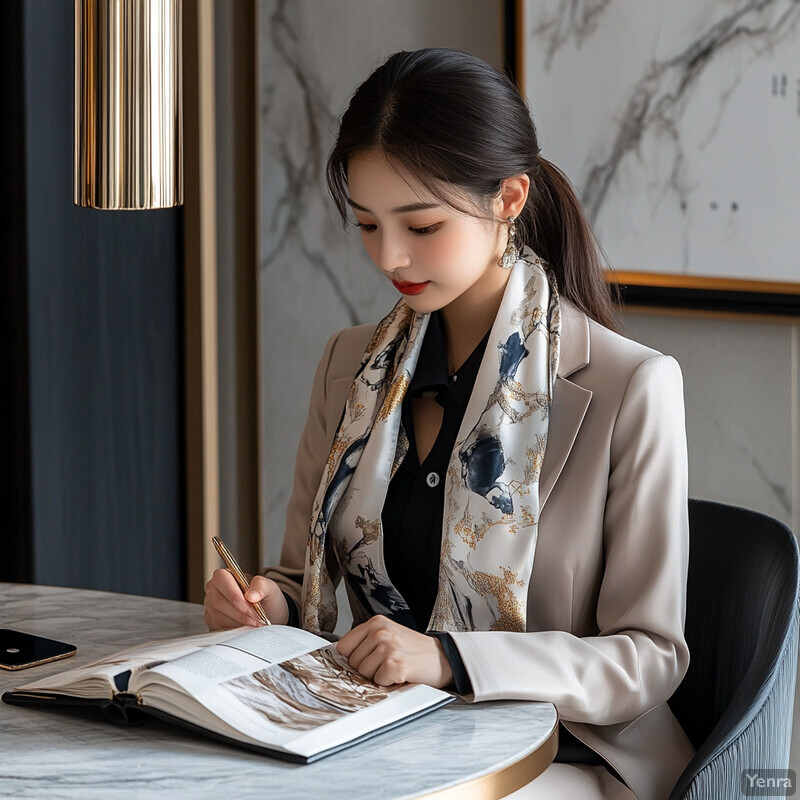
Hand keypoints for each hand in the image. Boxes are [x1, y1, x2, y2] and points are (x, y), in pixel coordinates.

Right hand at [203, 569, 289, 629]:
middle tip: (255, 618)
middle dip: (238, 611)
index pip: (221, 579)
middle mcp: (214, 589)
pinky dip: (233, 628)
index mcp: (225, 575)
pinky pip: (218, 626)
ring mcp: (211, 605)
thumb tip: (251, 596)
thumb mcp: (269, 587)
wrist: (266, 611)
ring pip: (218, 615)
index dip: (232, 593)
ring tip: (254, 622)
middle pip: (218, 600)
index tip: (245, 605)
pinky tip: (245, 627)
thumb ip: (261, 587)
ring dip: (238, 621)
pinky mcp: (212, 620)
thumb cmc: (264, 596)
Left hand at [336, 615, 452, 687]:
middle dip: (367, 668)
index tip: (365, 660)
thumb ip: (366, 642)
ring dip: (378, 676)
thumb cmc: (413, 649)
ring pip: (363, 673)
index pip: (343, 646)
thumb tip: (342, 659)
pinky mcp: (396, 665)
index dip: (353, 658)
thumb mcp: (388, 635)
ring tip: (395, 666)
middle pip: (353, 662)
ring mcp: (388, 647)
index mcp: (376, 622)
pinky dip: (389, 682)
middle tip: (387, 662)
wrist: (443, 657)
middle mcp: (381, 631)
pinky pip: (378, 681)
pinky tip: (401, 673)